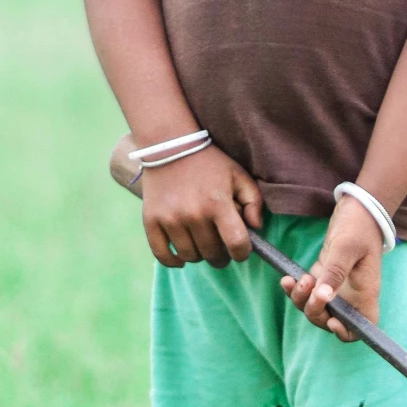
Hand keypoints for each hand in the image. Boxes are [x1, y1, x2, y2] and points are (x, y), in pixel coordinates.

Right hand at [141, 145, 262, 269]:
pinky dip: (174, 261)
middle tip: (221, 246)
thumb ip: (254, 201)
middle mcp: (193, 214)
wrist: (169, 145)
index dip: (243, 252)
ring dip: (200, 256)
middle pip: (213, 254)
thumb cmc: (209, 162)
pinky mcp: (151, 221)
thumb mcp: (238, 175)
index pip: (237, 244)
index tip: (241, 250)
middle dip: (222, 255)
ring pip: (191, 256)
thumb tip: (256, 228)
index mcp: (217, 203)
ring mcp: (170, 219)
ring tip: (202, 244)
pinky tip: (182, 256)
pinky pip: (163, 255)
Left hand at [282, 195, 385, 341]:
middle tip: (308, 287)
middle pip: (331, 321)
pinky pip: (308, 293)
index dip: (345, 332)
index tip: (331, 320)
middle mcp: (352, 295)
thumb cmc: (359, 226)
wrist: (357, 209)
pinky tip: (287, 279)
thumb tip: (323, 296)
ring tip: (295, 280)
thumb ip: (335, 272)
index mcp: (365, 293)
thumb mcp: (346, 247)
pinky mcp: (325, 277)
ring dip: (301, 300)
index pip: (361, 328)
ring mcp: (337, 287)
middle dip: (314, 311)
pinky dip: (296, 290)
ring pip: (316, 308)